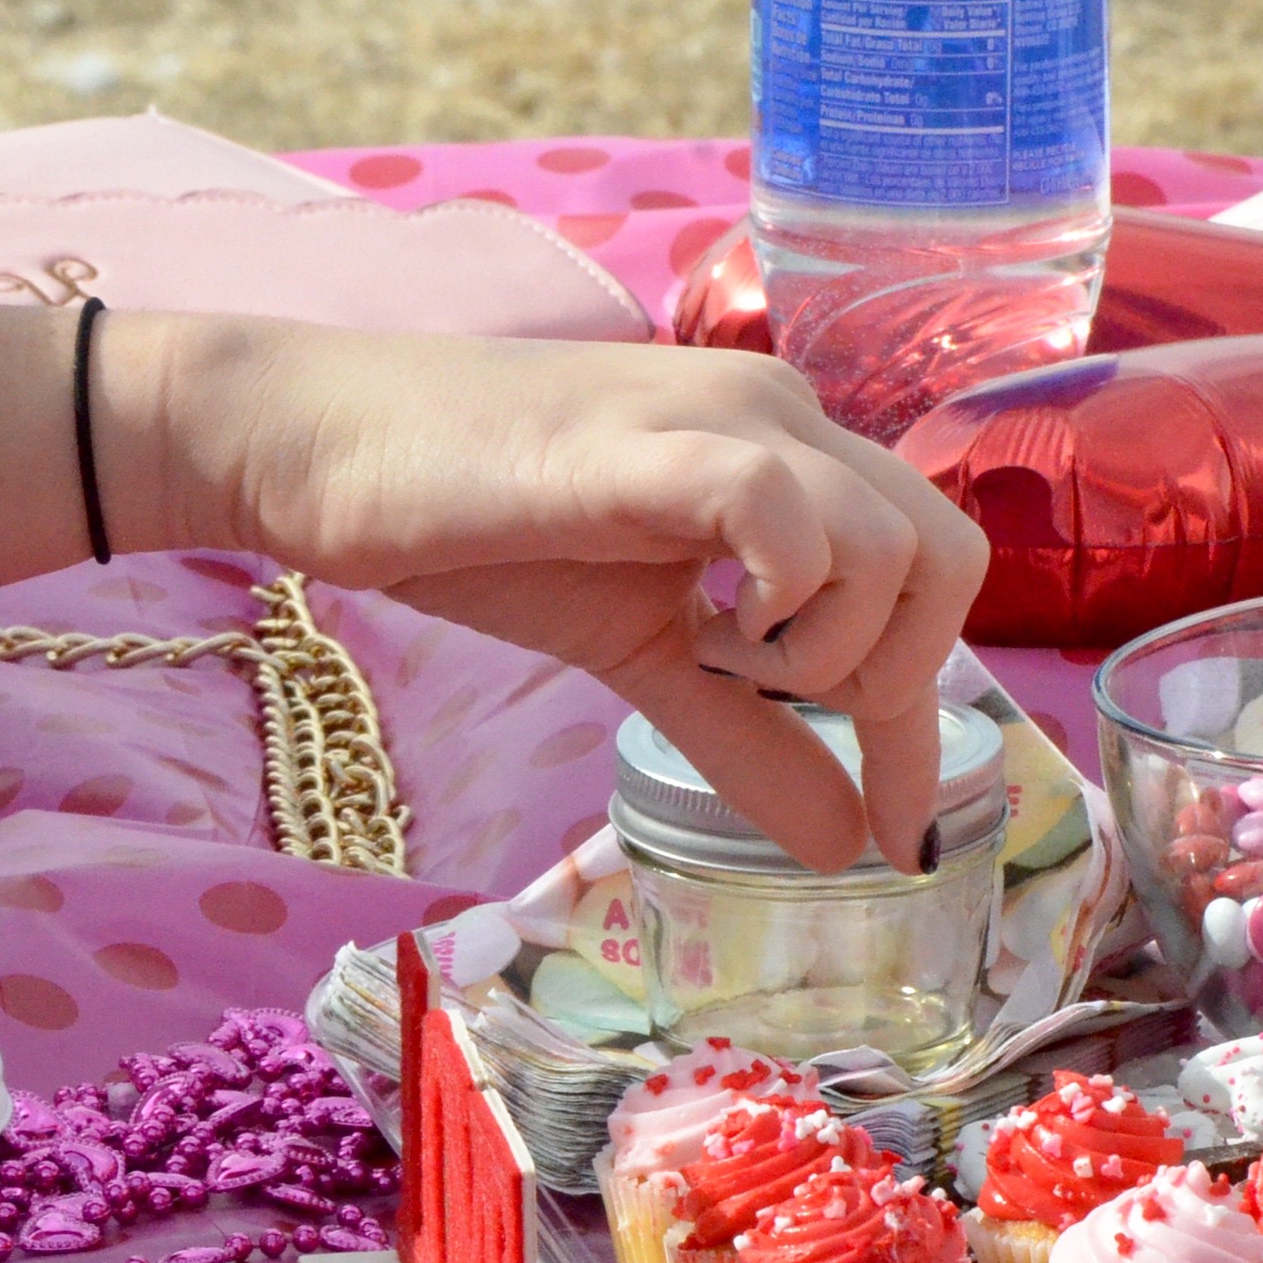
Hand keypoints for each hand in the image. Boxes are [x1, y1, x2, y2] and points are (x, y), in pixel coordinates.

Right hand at [0, 311, 987, 877]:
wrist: (313, 448)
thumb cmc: (474, 529)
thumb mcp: (642, 658)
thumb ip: (746, 741)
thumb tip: (842, 848)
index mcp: (790, 456)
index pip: (927, 585)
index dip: (922, 727)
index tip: (898, 836)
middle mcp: (784, 414)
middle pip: (948, 558)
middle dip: (890, 678)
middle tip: (772, 708)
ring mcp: (728, 415)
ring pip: (891, 544)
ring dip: (818, 646)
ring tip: (700, 654)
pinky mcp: (656, 443)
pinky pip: (790, 515)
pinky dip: (776, 595)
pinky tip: (694, 625)